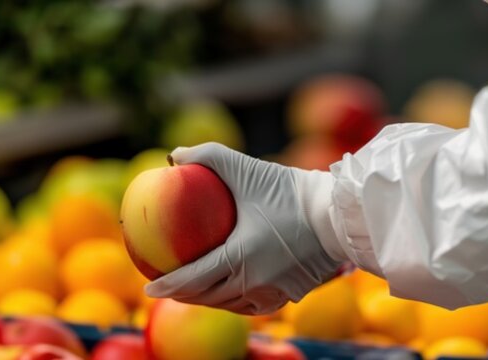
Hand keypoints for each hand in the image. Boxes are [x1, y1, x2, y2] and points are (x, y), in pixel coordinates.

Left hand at [144, 143, 341, 314]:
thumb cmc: (290, 191)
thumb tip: (173, 156)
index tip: (147, 288)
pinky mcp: (290, 295)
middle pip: (208, 298)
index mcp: (240, 258)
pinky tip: (227, 291)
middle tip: (166, 289)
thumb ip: (208, 157)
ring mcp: (274, 293)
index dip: (167, 287)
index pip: (193, 279)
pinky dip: (234, 301)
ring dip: (207, 301)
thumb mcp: (247, 168)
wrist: (340, 214)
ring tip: (193, 290)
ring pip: (230, 304)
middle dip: (182, 297)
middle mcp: (255, 283)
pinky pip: (253, 305)